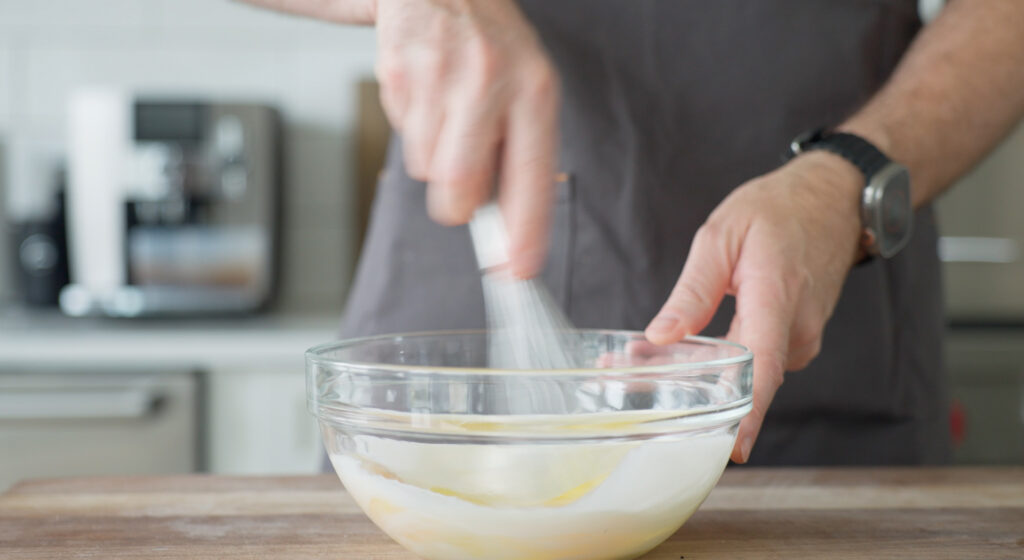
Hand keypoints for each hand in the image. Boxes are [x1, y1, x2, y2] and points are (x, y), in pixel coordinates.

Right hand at [375, 0, 558, 277]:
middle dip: (456, 203)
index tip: (519, 273)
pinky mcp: (399, 75)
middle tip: (463, 175)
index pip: (530, 181)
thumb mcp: (528, 93)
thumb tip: (508, 236)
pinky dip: (415, 128)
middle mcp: (490, 84)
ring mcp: (440, 78)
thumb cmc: (493, 50)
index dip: (525, 235)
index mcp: (535, 93)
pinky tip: (429, 97)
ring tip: (450, 114)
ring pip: (426, 169)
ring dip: (435, 158)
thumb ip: (521, 161)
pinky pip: (402, 136)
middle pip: (459, 191)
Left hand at [644, 152, 864, 462]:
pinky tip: (680, 349)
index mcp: (777, 298)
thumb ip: (693, 291)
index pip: (762, 368)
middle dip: (683, 389)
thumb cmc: (779, 210)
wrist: (833, 199)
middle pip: (741, 379)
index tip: (729, 449)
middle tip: (621, 380)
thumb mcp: (721, 236)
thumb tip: (663, 335)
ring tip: (633, 360)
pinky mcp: (795, 339)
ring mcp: (801, 337)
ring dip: (695, 372)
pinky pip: (754, 360)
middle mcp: (797, 329)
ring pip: (743, 371)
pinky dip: (718, 360)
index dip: (746, 414)